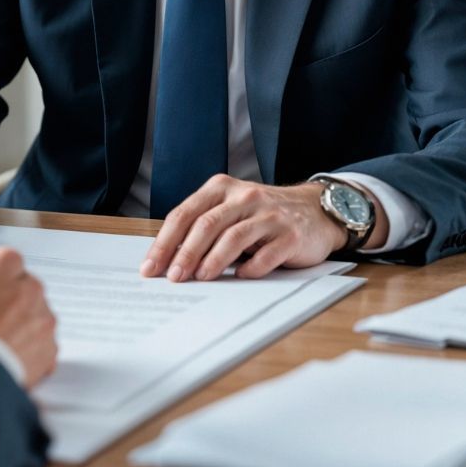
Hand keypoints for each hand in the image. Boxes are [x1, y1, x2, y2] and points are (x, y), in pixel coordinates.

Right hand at [0, 247, 57, 388]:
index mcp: (5, 267)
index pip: (0, 259)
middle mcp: (31, 288)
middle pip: (16, 288)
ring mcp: (43, 320)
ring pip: (28, 317)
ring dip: (13, 326)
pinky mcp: (48, 350)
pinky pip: (38, 346)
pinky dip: (23, 351)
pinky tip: (2, 358)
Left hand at [140, 176, 368, 281]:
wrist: (316, 210)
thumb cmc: (263, 214)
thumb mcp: (231, 210)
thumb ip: (204, 225)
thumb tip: (168, 259)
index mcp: (221, 188)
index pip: (184, 214)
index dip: (164, 242)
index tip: (150, 267)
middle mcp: (244, 196)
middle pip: (206, 225)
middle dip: (185, 253)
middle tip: (173, 277)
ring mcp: (269, 214)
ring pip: (233, 237)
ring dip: (212, 261)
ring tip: (200, 278)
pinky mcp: (291, 234)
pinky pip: (266, 254)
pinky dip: (250, 268)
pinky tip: (240, 277)